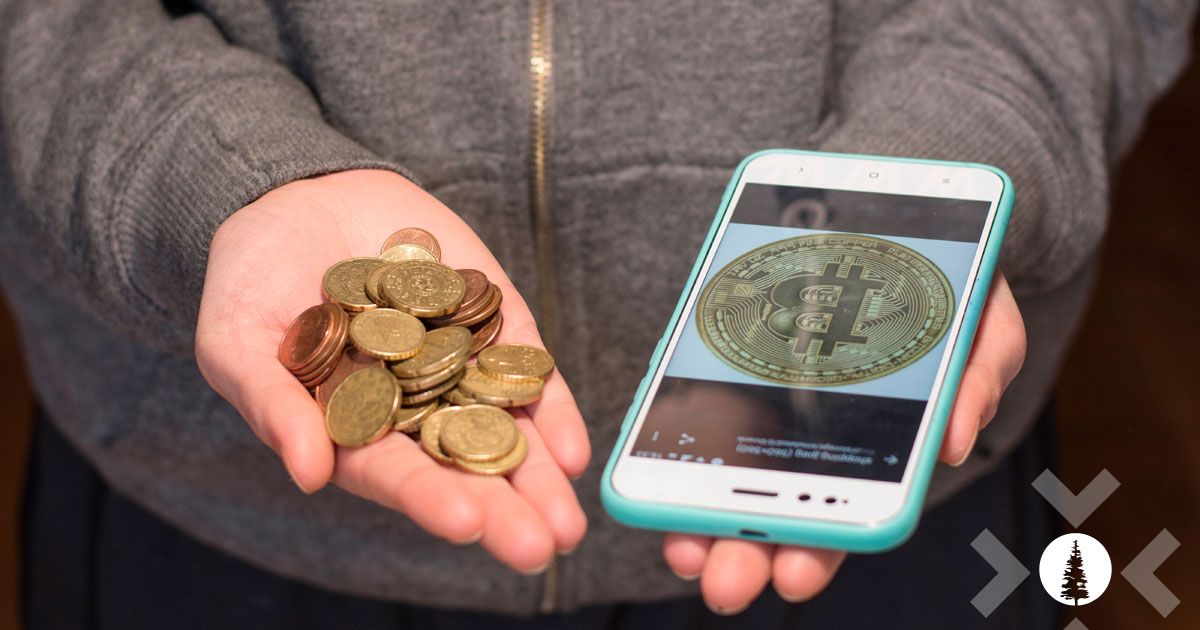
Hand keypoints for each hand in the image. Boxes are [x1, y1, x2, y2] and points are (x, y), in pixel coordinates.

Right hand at [195, 169, 590, 572]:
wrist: (296, 199)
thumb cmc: (249, 282)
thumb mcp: (236, 341)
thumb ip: (273, 405)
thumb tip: (310, 475)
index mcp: (352, 428)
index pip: (394, 473)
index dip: (428, 497)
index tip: (465, 522)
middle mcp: (412, 407)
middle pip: (462, 464)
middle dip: (503, 508)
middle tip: (539, 545)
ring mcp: (458, 364)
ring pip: (507, 429)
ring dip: (540, 475)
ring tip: (569, 524)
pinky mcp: (491, 319)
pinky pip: (527, 369)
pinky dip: (552, 409)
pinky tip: (574, 452)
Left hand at [661, 272, 1025, 613]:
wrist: (893, 217)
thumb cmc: (942, 286)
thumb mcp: (982, 321)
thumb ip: (979, 374)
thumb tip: (955, 439)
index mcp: (876, 438)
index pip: (844, 506)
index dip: (819, 545)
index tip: (793, 575)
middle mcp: (818, 432)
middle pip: (779, 504)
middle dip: (749, 552)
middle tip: (724, 586)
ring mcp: (770, 396)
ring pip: (732, 464)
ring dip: (704, 511)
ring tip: (683, 548)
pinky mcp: (732, 354)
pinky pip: (703, 400)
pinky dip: (681, 433)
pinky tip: (657, 454)